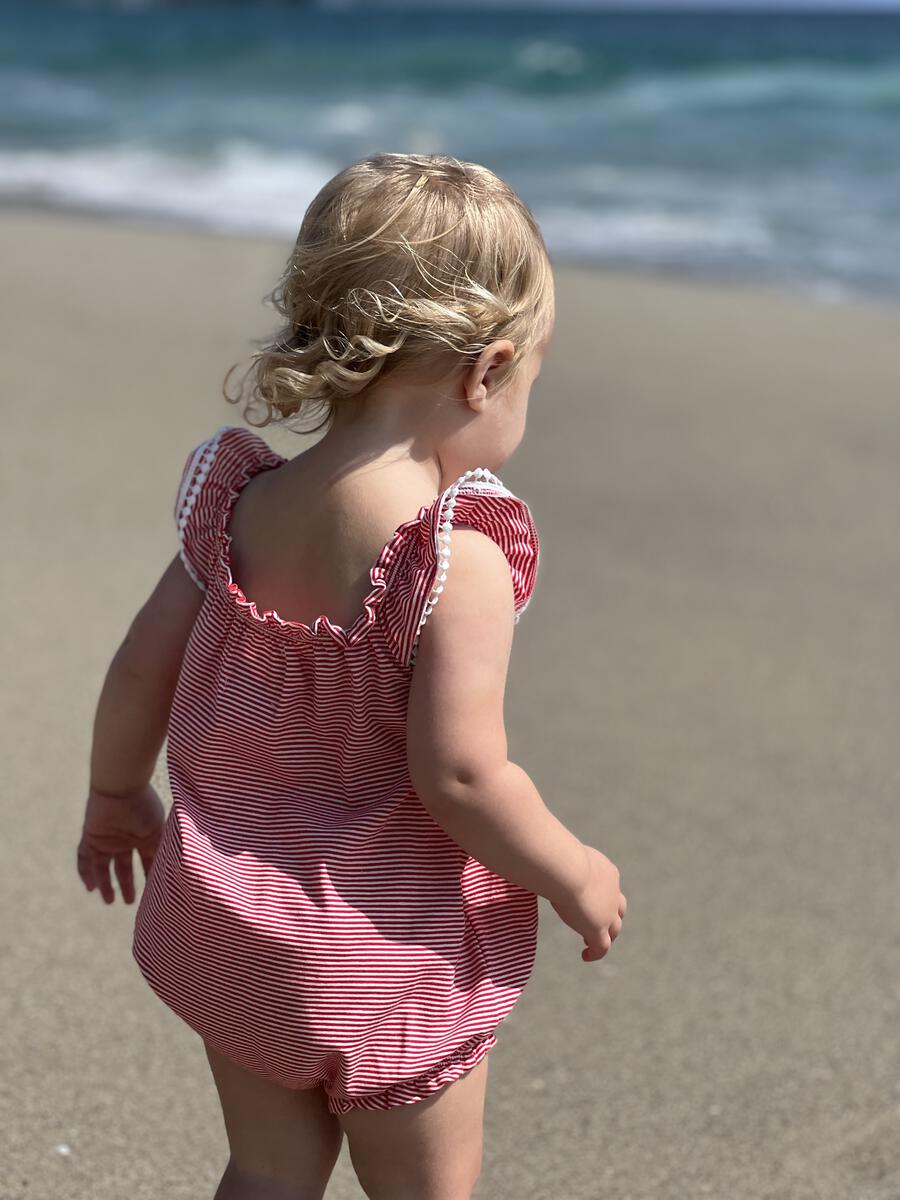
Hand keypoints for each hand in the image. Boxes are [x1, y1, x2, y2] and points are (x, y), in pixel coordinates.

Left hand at [77, 784, 165, 904]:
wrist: (122, 787)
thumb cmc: (144, 807)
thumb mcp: (158, 833)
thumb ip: (163, 852)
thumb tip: (174, 873)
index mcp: (143, 835)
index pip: (146, 860)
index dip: (149, 876)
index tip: (154, 893)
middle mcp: (125, 838)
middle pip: (123, 866)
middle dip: (127, 884)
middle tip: (130, 902)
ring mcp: (107, 838)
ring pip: (103, 866)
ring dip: (106, 884)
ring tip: (110, 902)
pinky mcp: (91, 836)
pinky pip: (85, 858)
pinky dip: (86, 873)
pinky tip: (91, 888)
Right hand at [549, 845, 626, 962]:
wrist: (568, 870)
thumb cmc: (558, 857)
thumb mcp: (563, 855)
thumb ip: (555, 858)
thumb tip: (537, 853)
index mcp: (607, 872)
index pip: (609, 886)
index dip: (603, 895)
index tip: (589, 900)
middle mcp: (613, 893)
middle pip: (619, 909)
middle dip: (610, 916)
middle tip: (596, 922)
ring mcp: (608, 913)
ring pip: (614, 930)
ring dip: (605, 936)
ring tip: (590, 942)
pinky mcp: (598, 929)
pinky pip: (601, 947)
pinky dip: (595, 953)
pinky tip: (586, 955)